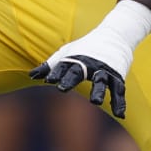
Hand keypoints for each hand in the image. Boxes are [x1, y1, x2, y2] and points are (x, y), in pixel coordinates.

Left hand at [29, 1, 150, 119]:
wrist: (115, 35)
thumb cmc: (86, 47)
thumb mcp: (67, 53)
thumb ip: (50, 65)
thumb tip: (32, 76)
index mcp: (75, 58)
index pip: (62, 66)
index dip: (55, 72)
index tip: (48, 80)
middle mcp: (89, 63)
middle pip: (78, 72)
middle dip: (70, 80)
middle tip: (62, 89)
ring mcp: (104, 70)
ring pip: (101, 81)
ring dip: (98, 91)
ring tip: (95, 102)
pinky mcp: (117, 76)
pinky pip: (118, 91)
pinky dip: (119, 103)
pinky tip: (119, 115)